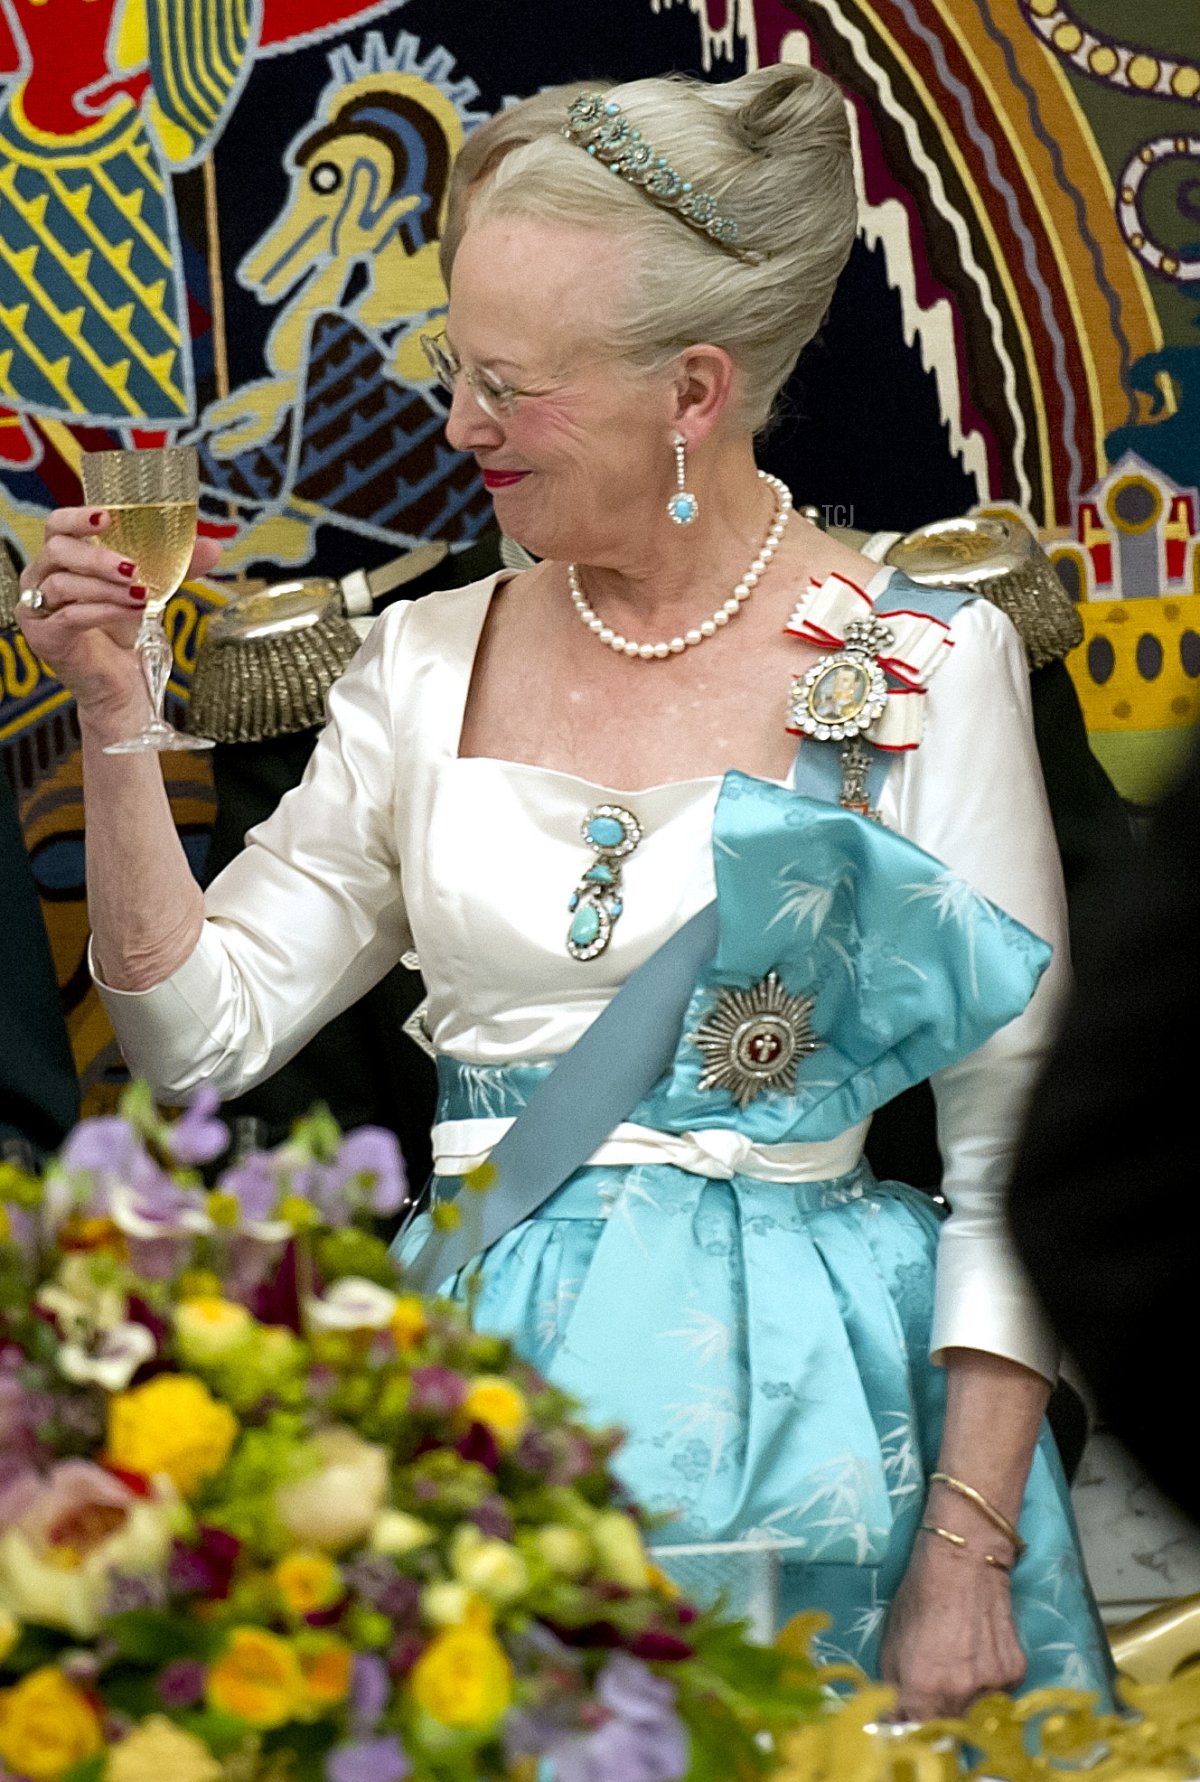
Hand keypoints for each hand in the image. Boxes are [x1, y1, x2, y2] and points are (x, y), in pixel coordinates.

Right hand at [16, 507, 221, 719]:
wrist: (122, 681)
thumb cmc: (125, 629)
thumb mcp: (149, 589)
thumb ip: (176, 567)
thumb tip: (213, 547)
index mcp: (61, 559)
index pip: (58, 525)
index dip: (78, 518)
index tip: (108, 517)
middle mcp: (40, 579)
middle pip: (57, 551)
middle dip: (97, 557)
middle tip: (131, 567)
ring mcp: (37, 609)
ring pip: (63, 584)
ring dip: (106, 587)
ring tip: (140, 595)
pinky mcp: (44, 637)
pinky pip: (70, 616)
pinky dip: (104, 611)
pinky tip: (131, 611)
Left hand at [880, 1531, 1026, 1719]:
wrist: (966, 1559)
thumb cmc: (919, 1594)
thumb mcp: (892, 1641)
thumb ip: (895, 1687)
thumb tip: (896, 1716)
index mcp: (922, 1689)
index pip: (917, 1732)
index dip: (912, 1724)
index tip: (911, 1713)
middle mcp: (959, 1695)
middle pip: (948, 1728)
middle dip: (938, 1715)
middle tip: (935, 1688)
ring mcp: (991, 1686)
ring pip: (976, 1714)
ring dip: (965, 1702)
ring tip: (959, 1664)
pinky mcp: (1015, 1674)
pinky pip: (999, 1696)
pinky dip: (988, 1685)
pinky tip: (979, 1654)